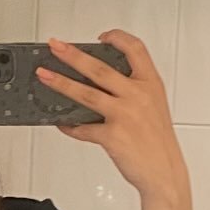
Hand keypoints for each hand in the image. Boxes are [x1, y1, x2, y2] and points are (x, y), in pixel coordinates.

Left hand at [35, 30, 189, 198]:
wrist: (164, 172)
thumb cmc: (158, 142)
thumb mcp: (155, 106)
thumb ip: (134, 90)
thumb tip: (101, 83)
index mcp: (150, 84)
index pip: (135, 49)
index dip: (117, 38)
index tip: (101, 37)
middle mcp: (137, 95)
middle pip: (99, 68)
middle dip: (73, 55)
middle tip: (55, 46)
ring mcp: (124, 115)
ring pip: (85, 94)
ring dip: (61, 83)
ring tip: (44, 76)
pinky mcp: (112, 136)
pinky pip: (83, 128)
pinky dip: (70, 126)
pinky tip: (61, 122)